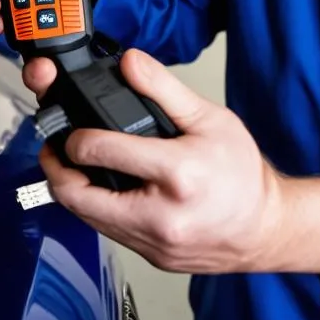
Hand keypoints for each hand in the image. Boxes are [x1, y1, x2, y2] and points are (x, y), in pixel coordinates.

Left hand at [24, 50, 286, 273]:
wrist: (265, 227)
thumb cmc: (243, 173)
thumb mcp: (210, 117)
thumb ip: (163, 88)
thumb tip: (130, 62)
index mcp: (178, 174)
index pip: (102, 151)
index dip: (76, 136)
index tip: (73, 129)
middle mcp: (160, 215)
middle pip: (77, 196)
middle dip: (57, 168)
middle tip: (55, 148)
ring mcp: (151, 243)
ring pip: (87, 218)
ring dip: (72, 189)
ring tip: (73, 164)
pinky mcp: (148, 257)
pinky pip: (108, 231)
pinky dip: (97, 207)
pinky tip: (103, 186)